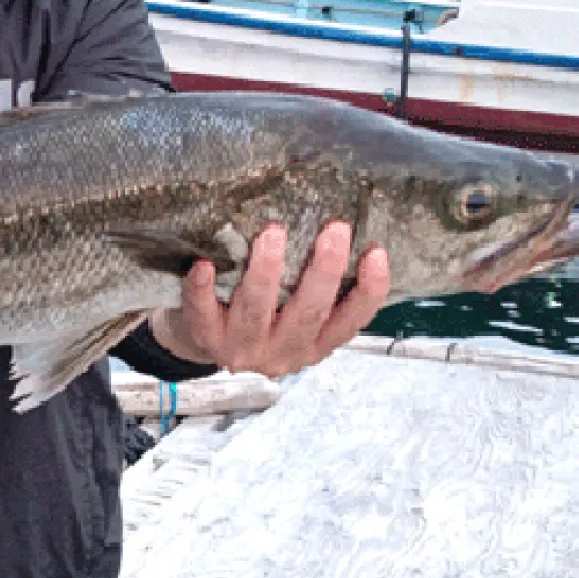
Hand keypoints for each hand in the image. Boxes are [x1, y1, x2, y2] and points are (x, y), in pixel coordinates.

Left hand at [152, 222, 390, 376]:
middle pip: (309, 313)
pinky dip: (203, 289)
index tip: (376, 253)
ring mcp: (243, 349)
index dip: (368, 292)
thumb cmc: (260, 314)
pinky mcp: (206, 339)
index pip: (350, 322)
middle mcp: (283, 351)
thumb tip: (337, 225)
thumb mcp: (293, 312)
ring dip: (267, 272)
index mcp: (314, 344)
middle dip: (324, 270)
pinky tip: (205, 264)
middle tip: (335, 228)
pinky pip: (203, 313)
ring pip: (257, 311)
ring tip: (274, 234)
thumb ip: (312, 284)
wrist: (202, 342)